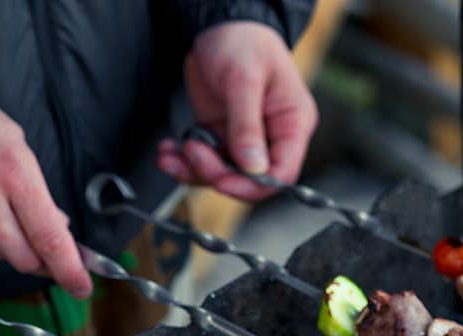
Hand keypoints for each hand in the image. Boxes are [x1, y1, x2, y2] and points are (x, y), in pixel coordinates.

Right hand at [0, 84, 91, 297]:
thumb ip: (40, 194)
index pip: (50, 239)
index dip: (70, 270)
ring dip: (10, 244)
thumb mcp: (19, 149)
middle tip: (49, 252)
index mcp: (14, 177)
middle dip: (43, 261)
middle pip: (26, 259)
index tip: (82, 287)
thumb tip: (58, 227)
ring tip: (2, 211)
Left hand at [157, 21, 317, 200]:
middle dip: (217, 173)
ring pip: (224, 174)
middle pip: (250, 179)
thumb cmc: (243, 41)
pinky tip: (170, 150)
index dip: (253, 184)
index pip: (282, 172)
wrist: (220, 23)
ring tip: (175, 151)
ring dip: (194, 169)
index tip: (223, 181)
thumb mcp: (244, 81)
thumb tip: (253, 168)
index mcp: (292, 124)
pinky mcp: (222, 135)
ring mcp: (246, 139)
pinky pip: (206, 161)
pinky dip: (184, 161)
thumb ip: (247, 126)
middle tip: (194, 151)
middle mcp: (272, 136)